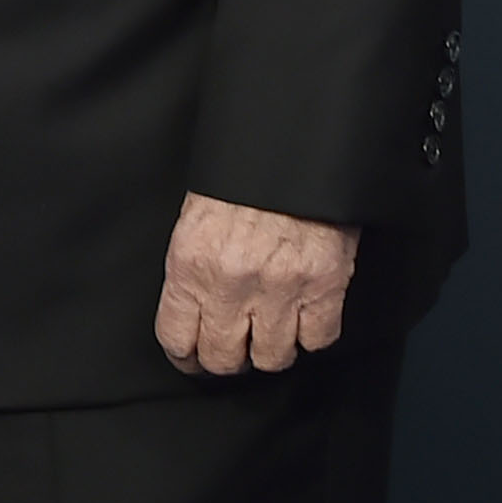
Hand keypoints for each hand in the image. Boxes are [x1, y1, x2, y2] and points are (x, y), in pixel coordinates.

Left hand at [154, 194, 357, 374]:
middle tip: (234, 347)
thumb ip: (193, 268)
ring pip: (272, 359)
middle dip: (227, 358)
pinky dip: (312, 334)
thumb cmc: (242, 176)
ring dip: (271, 349)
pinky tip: (304, 317)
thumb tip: (192, 309)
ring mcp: (280, 288)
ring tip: (271, 332)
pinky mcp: (324, 286)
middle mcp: (231, 283)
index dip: (185, 355)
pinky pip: (317, 340)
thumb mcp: (196, 217)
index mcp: (191, 263)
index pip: (176, 337)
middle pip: (223, 359)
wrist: (292, 143)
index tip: (192, 356)